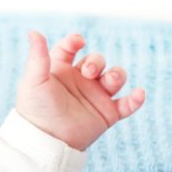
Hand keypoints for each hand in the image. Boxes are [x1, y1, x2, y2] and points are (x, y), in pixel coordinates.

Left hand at [16, 31, 146, 151]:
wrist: (45, 140)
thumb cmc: (35, 110)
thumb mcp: (34, 80)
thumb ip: (37, 56)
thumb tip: (34, 31)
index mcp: (59, 70)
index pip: (70, 48)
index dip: (75, 41)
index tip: (78, 41)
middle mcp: (79, 81)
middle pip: (97, 60)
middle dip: (97, 61)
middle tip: (89, 72)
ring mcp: (95, 96)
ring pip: (115, 77)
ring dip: (117, 74)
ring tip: (110, 81)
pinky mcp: (107, 114)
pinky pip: (128, 104)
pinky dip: (136, 99)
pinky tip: (138, 94)